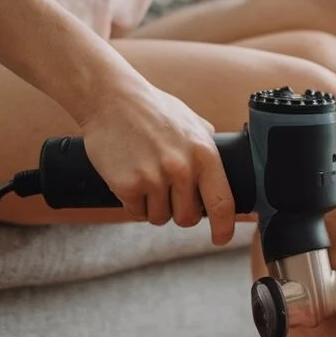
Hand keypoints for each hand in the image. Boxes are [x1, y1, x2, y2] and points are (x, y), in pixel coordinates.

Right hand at [78, 80, 237, 242]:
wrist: (109, 98)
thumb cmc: (152, 109)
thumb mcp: (191, 122)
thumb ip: (209, 148)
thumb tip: (226, 174)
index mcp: (204, 154)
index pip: (222, 203)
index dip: (224, 227)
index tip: (221, 238)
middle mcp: (181, 169)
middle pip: (188, 218)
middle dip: (180, 212)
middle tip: (168, 193)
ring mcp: (153, 178)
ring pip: (161, 218)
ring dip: (155, 207)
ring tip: (147, 179)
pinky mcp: (127, 185)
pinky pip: (137, 212)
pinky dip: (134, 203)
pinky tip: (131, 179)